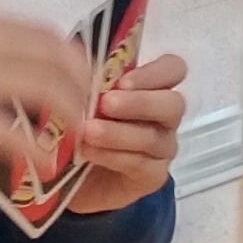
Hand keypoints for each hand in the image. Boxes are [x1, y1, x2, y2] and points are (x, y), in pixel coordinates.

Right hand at [0, 5, 97, 159]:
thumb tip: (6, 64)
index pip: (47, 34)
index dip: (75, 60)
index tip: (82, 82)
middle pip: (58, 61)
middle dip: (82, 91)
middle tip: (88, 116)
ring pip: (49, 92)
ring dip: (70, 117)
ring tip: (73, 140)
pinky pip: (16, 134)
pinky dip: (38, 151)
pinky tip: (45, 164)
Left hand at [68, 49, 188, 214]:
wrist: (69, 175)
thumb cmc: (79, 125)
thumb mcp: (81, 97)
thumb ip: (91, 82)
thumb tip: (84, 65)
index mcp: (152, 88)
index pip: (174, 69)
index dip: (155, 72)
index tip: (123, 82)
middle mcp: (164, 117)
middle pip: (173, 104)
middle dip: (140, 103)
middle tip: (106, 104)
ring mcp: (162, 149)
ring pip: (154, 137)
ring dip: (119, 132)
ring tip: (89, 131)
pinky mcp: (152, 176)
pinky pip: (140, 164)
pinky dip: (113, 156)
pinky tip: (89, 151)